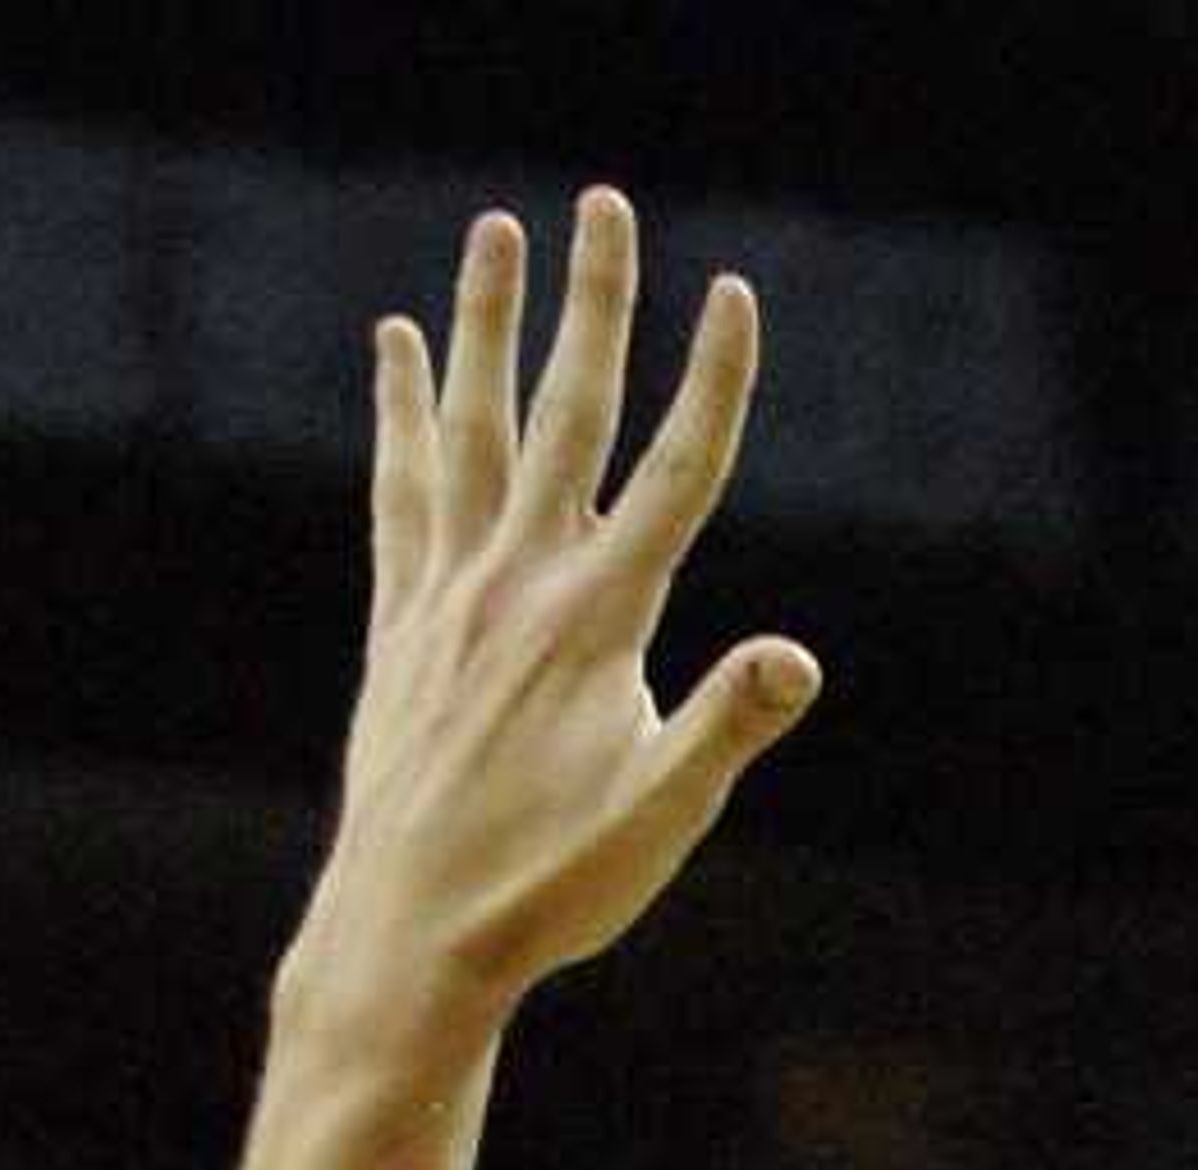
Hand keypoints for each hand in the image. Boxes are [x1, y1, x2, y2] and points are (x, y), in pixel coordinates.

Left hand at [294, 188, 818, 1039]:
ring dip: (487, 325)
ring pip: (474, 428)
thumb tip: (795, 659)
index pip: (675, 476)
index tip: (735, 294)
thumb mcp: (661, 822)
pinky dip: (405, 412)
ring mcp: (451, 596)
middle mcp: (520, 585)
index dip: (713, 381)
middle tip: (603, 204)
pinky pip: (403, 489)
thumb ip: (725, 728)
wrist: (410, 937)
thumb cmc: (550, 891)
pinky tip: (402, 348)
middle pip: (568, 415)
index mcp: (598, 624)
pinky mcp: (401, 624)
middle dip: (594, 306)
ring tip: (494, 235)